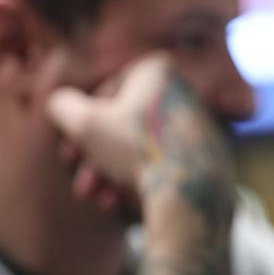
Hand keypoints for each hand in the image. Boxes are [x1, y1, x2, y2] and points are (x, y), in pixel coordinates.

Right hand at [46, 53, 231, 210]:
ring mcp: (201, 124)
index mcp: (160, 71)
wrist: (191, 191)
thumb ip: (63, 105)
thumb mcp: (84, 123)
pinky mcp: (212, 155)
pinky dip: (143, 181)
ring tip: (99, 198)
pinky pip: (167, 164)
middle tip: (83, 186)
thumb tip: (60, 102)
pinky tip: (123, 204)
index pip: (107, 93)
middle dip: (95, 159)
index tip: (68, 155)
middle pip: (125, 126)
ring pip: (142, 148)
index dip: (80, 126)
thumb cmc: (136, 149)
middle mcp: (185, 92)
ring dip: (112, 176)